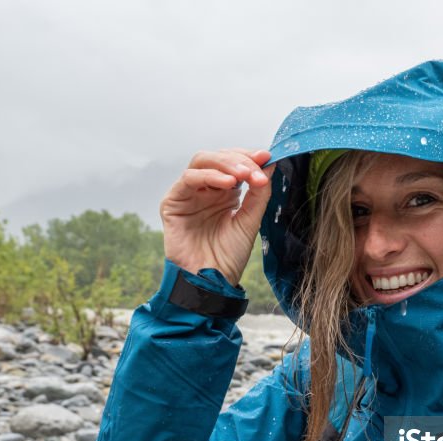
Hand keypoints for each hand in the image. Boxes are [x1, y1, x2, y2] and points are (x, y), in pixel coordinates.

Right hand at [160, 149, 274, 285]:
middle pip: (218, 158)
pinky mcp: (172, 203)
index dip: (249, 157)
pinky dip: (209, 176)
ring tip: (245, 175)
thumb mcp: (250, 220)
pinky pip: (188, 179)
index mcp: (224, 193)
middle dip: (240, 160)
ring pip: (202, 161)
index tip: (267, 157)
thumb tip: (269, 163)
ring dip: (226, 164)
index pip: (234, 163)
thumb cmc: (228, 257)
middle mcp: (205, 190)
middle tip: (257, 170)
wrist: (211, 282)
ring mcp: (188, 194)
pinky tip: (228, 183)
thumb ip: (259, 193)